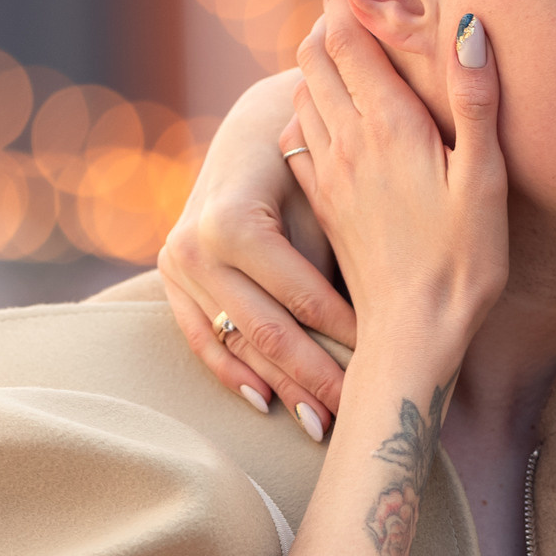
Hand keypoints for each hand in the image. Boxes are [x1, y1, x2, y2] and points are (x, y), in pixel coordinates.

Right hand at [157, 68, 359, 436]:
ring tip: (321, 426)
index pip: (303, 300)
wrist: (256, 128)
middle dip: (318, 378)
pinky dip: (235, 375)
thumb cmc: (312, 162)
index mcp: (234, 222)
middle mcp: (194, 248)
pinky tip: (266, 405)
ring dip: (281, 389)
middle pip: (268, 333)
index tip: (387, 365)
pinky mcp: (167, 281)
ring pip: (238, 344)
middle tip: (359, 415)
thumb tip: (386, 326)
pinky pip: (200, 341)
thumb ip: (340, 256)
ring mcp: (174, 267)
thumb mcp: (329, 197)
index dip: (349, 339)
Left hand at [284, 0, 505, 365]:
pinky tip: (322, 109)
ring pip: (303, 93)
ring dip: (315, 59)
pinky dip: (307, 106)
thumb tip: (469, 25)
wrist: (410, 337)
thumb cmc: (462, 262)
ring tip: (336, 37)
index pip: (349, 36)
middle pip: (315, 56)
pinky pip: (299, 137)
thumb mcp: (484, 179)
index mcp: (387, 125)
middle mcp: (346, 141)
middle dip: (327, 17)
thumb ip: (475, 100)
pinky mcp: (323, 204)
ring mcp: (328, 174)